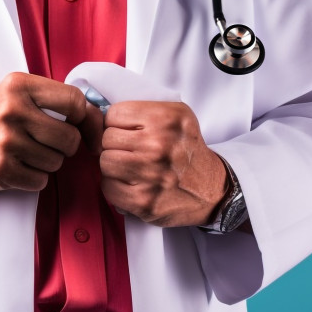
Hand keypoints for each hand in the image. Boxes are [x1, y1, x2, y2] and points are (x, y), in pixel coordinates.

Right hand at [0, 72, 93, 192]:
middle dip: (65, 146)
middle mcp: (12, 110)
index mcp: (19, 85)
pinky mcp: (2, 168)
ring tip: (26, 153)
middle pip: (69, 137)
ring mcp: (6, 140)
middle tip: (47, 143)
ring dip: (47, 163)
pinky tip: (18, 167)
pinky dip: (34, 178)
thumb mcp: (16, 95)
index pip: (74, 100)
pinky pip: (41, 180)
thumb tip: (97, 119)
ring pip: (57, 162)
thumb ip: (52, 100)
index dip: (87, 119)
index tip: (85, 130)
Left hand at [98, 100, 227, 226]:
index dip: (117, 123)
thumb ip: (142, 110)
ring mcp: (150, 175)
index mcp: (165, 119)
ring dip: (113, 165)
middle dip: (115, 144)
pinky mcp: (144, 201)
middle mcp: (158, 145)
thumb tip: (100, 114)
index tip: (128, 131)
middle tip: (130, 151)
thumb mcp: (176, 115)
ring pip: (104, 162)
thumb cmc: (186, 150)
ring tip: (129, 166)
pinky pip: (107, 188)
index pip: (114, 114)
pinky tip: (130, 183)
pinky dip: (115, 187)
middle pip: (107, 138)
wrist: (211, 189)